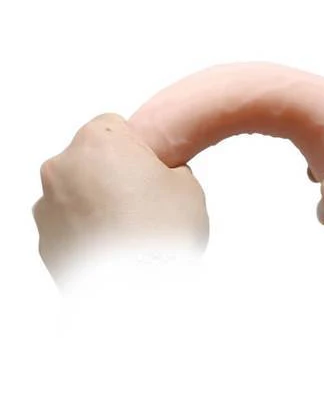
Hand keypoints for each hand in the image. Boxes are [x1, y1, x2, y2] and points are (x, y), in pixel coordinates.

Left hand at [33, 113, 208, 284]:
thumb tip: (162, 175)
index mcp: (97, 142)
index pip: (113, 125)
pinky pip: (67, 224)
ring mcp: (48, 207)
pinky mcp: (45, 241)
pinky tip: (113, 246)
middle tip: (141, 200)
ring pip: (75, 191)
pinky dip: (85, 230)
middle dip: (111, 173)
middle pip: (90, 159)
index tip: (146, 167)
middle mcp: (63, 168)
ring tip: (127, 228)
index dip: (135, 147)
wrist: (140, 291)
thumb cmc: (162, 233)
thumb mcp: (187, 185)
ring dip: (95, 202)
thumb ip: (170, 168)